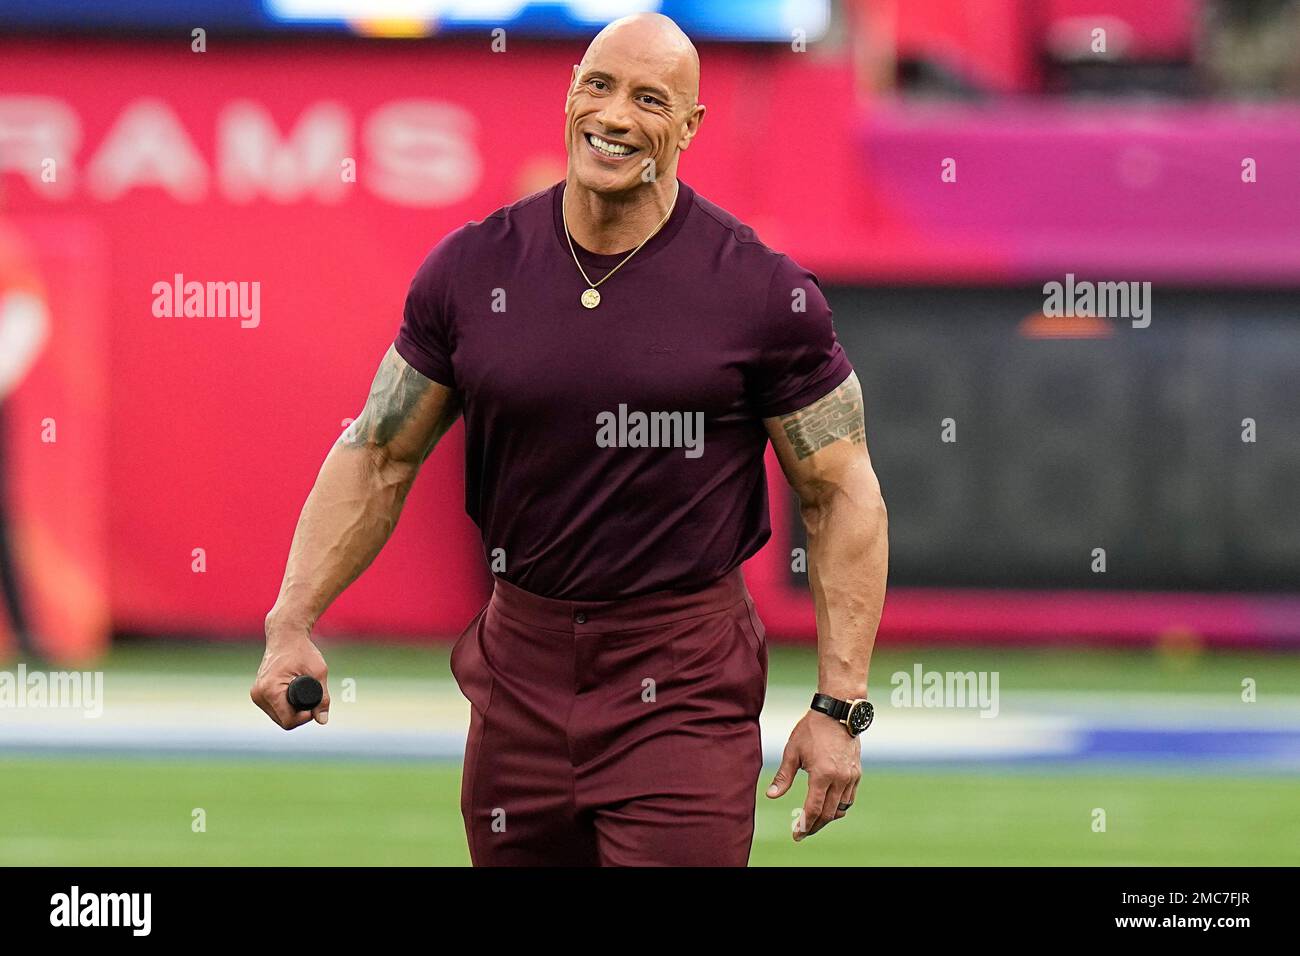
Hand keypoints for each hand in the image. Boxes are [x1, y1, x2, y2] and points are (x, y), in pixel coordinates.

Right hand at [251, 614, 330, 729]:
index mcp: (270, 690)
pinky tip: (293, 695)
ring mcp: (256, 694)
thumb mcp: (318, 672)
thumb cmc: (302, 651)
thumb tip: (322, 720)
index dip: (304, 717)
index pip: (288, 721)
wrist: (285, 635)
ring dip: (292, 712)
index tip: (314, 705)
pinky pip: (274, 709)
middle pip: (283, 721)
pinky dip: (285, 707)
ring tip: (302, 694)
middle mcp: (259, 694)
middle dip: (299, 715)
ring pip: (278, 717)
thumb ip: (323, 698)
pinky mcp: (257, 693)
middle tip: (311, 699)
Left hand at [766, 709, 860, 840]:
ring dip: (828, 818)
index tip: (796, 835)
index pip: (814, 809)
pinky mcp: (856, 773)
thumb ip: (783, 777)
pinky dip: (839, 807)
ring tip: (814, 821)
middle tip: (803, 831)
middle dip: (815, 826)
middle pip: (829, 814)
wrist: (837, 713)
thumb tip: (771, 796)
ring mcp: (850, 777)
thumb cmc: (811, 730)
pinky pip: (849, 798)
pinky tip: (829, 807)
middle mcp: (839, 779)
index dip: (804, 825)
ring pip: (841, 808)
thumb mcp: (792, 751)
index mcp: (822, 774)